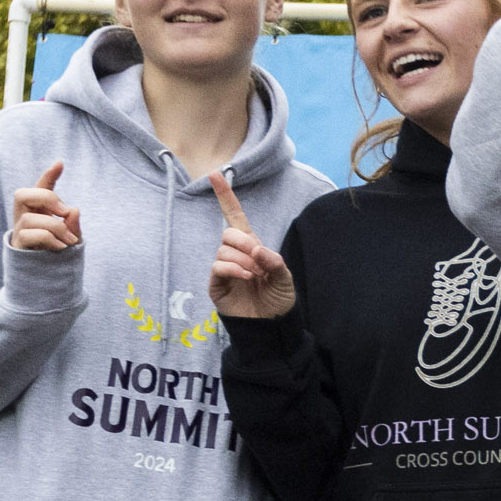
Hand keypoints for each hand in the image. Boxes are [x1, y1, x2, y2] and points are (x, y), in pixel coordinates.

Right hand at [9, 160, 82, 251]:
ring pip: (30, 218)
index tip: (61, 163)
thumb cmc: (60, 254)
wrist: (48, 279)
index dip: (49, 175)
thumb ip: (73, 225)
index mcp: (39, 210)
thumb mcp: (72, 238)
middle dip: (45, 198)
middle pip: (21, 194)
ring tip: (69, 241)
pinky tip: (60, 247)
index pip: (41, 188)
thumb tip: (74, 210)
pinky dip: (48, 238)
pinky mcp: (18, 246)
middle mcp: (25, 217)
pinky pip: (30, 235)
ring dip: (55, 227)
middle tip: (65, 211)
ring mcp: (19, 231)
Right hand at [206, 170, 294, 318]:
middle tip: (258, 261)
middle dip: (245, 243)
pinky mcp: (216, 284)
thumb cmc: (278, 300)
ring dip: (243, 260)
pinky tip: (246, 278)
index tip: (215, 174)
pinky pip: (218, 266)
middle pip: (229, 232)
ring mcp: (223, 268)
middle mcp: (234, 254)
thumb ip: (275, 260)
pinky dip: (234, 269)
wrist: (271, 326)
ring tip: (255, 276)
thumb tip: (256, 249)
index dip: (225, 196)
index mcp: (251, 246)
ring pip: (223, 250)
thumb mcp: (285, 277)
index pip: (235, 216)